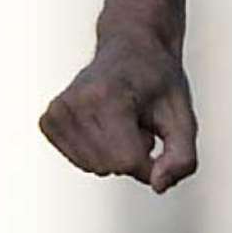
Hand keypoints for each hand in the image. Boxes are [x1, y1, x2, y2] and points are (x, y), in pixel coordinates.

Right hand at [38, 31, 197, 192]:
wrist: (130, 47)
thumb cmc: (158, 81)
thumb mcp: (183, 117)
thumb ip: (182, 158)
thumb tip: (157, 186)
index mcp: (106, 94)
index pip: (129, 161)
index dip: (150, 158)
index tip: (152, 128)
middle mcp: (75, 101)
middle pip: (111, 167)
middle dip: (132, 153)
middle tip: (135, 118)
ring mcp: (56, 110)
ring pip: (95, 167)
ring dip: (115, 153)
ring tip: (121, 117)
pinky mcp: (48, 120)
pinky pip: (80, 162)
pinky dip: (97, 151)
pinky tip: (103, 122)